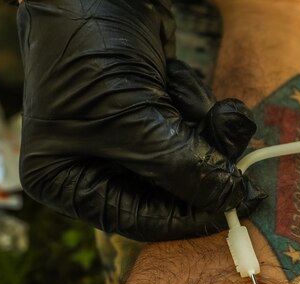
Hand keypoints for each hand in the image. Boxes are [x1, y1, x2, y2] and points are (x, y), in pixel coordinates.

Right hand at [17, 0, 263, 241]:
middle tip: (229, 136)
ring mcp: (122, 137)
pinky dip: (194, 103)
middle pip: (165, 190)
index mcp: (63, 179)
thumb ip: (182, 165)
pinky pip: (190, 126)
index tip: (235, 206)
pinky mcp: (149, 110)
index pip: (134, 217)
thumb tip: (231, 199)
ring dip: (201, 126)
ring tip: (189, 92)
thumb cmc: (87, 49)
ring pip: (186, 157)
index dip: (187, 216)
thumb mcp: (132, 117)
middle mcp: (90, 165)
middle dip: (200, 160)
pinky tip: (172, 75)